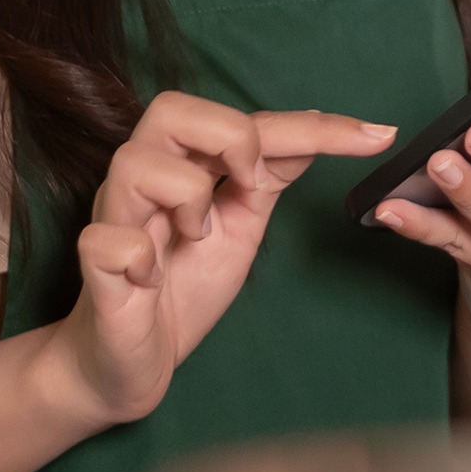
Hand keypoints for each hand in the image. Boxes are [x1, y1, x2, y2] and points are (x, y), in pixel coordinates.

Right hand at [42, 93, 385, 426]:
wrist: (129, 363)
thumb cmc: (181, 287)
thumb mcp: (241, 228)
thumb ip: (268, 179)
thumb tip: (317, 132)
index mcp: (182, 165)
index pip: (247, 122)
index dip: (313, 125)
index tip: (378, 136)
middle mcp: (142, 181)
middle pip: (170, 109)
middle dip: (230, 138)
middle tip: (251, 186)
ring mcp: (112, 220)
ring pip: (135, 162)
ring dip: (186, 198)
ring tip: (196, 237)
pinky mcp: (92, 268)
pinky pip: (107, 239)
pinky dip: (141, 257)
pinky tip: (154, 278)